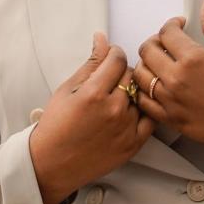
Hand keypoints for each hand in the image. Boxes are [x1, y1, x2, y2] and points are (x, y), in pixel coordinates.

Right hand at [29, 32, 152, 203]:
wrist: (53, 163)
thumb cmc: (56, 126)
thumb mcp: (67, 89)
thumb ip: (90, 64)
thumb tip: (102, 40)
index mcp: (94, 93)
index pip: (118, 59)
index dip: (113, 53)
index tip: (110, 57)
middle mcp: (113, 110)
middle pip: (131, 75)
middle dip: (121, 72)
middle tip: (109, 80)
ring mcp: (126, 128)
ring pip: (140, 94)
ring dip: (131, 91)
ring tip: (114, 99)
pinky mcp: (134, 144)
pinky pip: (150, 117)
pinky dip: (142, 110)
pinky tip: (128, 110)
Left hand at [133, 0, 203, 176]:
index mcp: (193, 59)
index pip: (166, 32)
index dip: (171, 24)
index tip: (179, 25)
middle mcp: (176, 78)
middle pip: (147, 51)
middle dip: (155, 40)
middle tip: (166, 42)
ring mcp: (170, 100)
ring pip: (140, 75)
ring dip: (146, 64)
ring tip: (159, 62)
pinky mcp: (170, 118)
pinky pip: (143, 101)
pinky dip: (143, 90)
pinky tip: (155, 84)